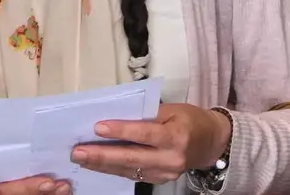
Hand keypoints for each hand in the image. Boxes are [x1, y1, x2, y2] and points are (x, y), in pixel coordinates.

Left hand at [69, 103, 231, 183]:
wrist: (211, 143)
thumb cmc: (189, 120)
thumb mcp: (172, 109)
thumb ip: (146, 113)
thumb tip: (115, 114)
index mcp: (176, 136)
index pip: (144, 134)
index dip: (120, 131)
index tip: (97, 127)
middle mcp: (170, 158)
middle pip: (131, 157)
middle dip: (101, 155)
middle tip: (78, 152)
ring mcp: (165, 173)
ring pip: (128, 169)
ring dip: (102, 164)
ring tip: (81, 158)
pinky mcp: (159, 180)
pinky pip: (132, 174)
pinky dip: (112, 169)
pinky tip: (96, 164)